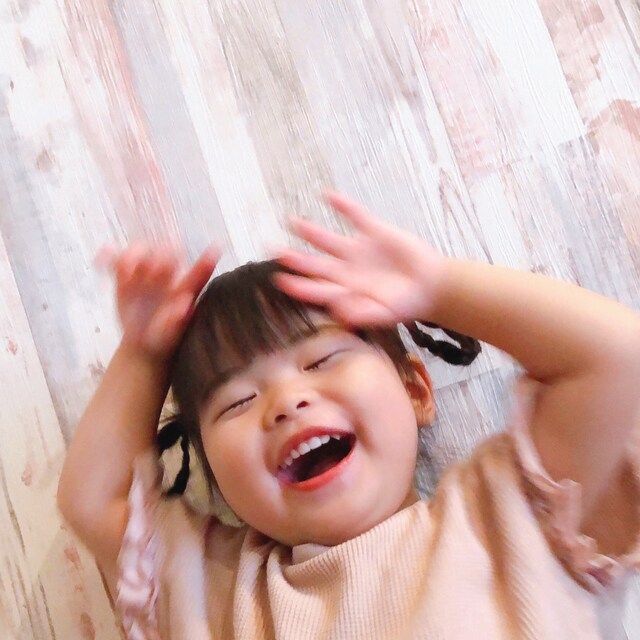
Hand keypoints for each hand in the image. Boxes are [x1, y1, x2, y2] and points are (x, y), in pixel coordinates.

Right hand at [96, 241, 220, 360]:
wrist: (143, 343)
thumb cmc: (163, 339)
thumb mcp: (170, 335)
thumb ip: (177, 319)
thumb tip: (185, 304)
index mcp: (186, 287)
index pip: (199, 271)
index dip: (206, 260)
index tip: (217, 248)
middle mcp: (168, 274)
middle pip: (166, 251)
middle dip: (160, 256)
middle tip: (153, 272)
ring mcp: (146, 272)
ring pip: (141, 249)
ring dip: (133, 255)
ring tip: (125, 271)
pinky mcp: (125, 275)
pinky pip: (116, 258)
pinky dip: (109, 255)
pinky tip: (102, 260)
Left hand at [273, 191, 446, 326]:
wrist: (430, 286)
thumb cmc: (405, 305)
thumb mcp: (384, 314)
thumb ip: (361, 313)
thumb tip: (338, 310)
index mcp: (346, 290)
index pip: (317, 288)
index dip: (299, 285)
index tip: (280, 280)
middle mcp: (346, 270)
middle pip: (315, 264)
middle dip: (295, 258)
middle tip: (273, 250)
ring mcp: (358, 250)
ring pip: (328, 240)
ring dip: (311, 231)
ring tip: (293, 222)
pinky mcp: (375, 232)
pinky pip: (356, 216)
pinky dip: (343, 206)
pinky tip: (328, 196)